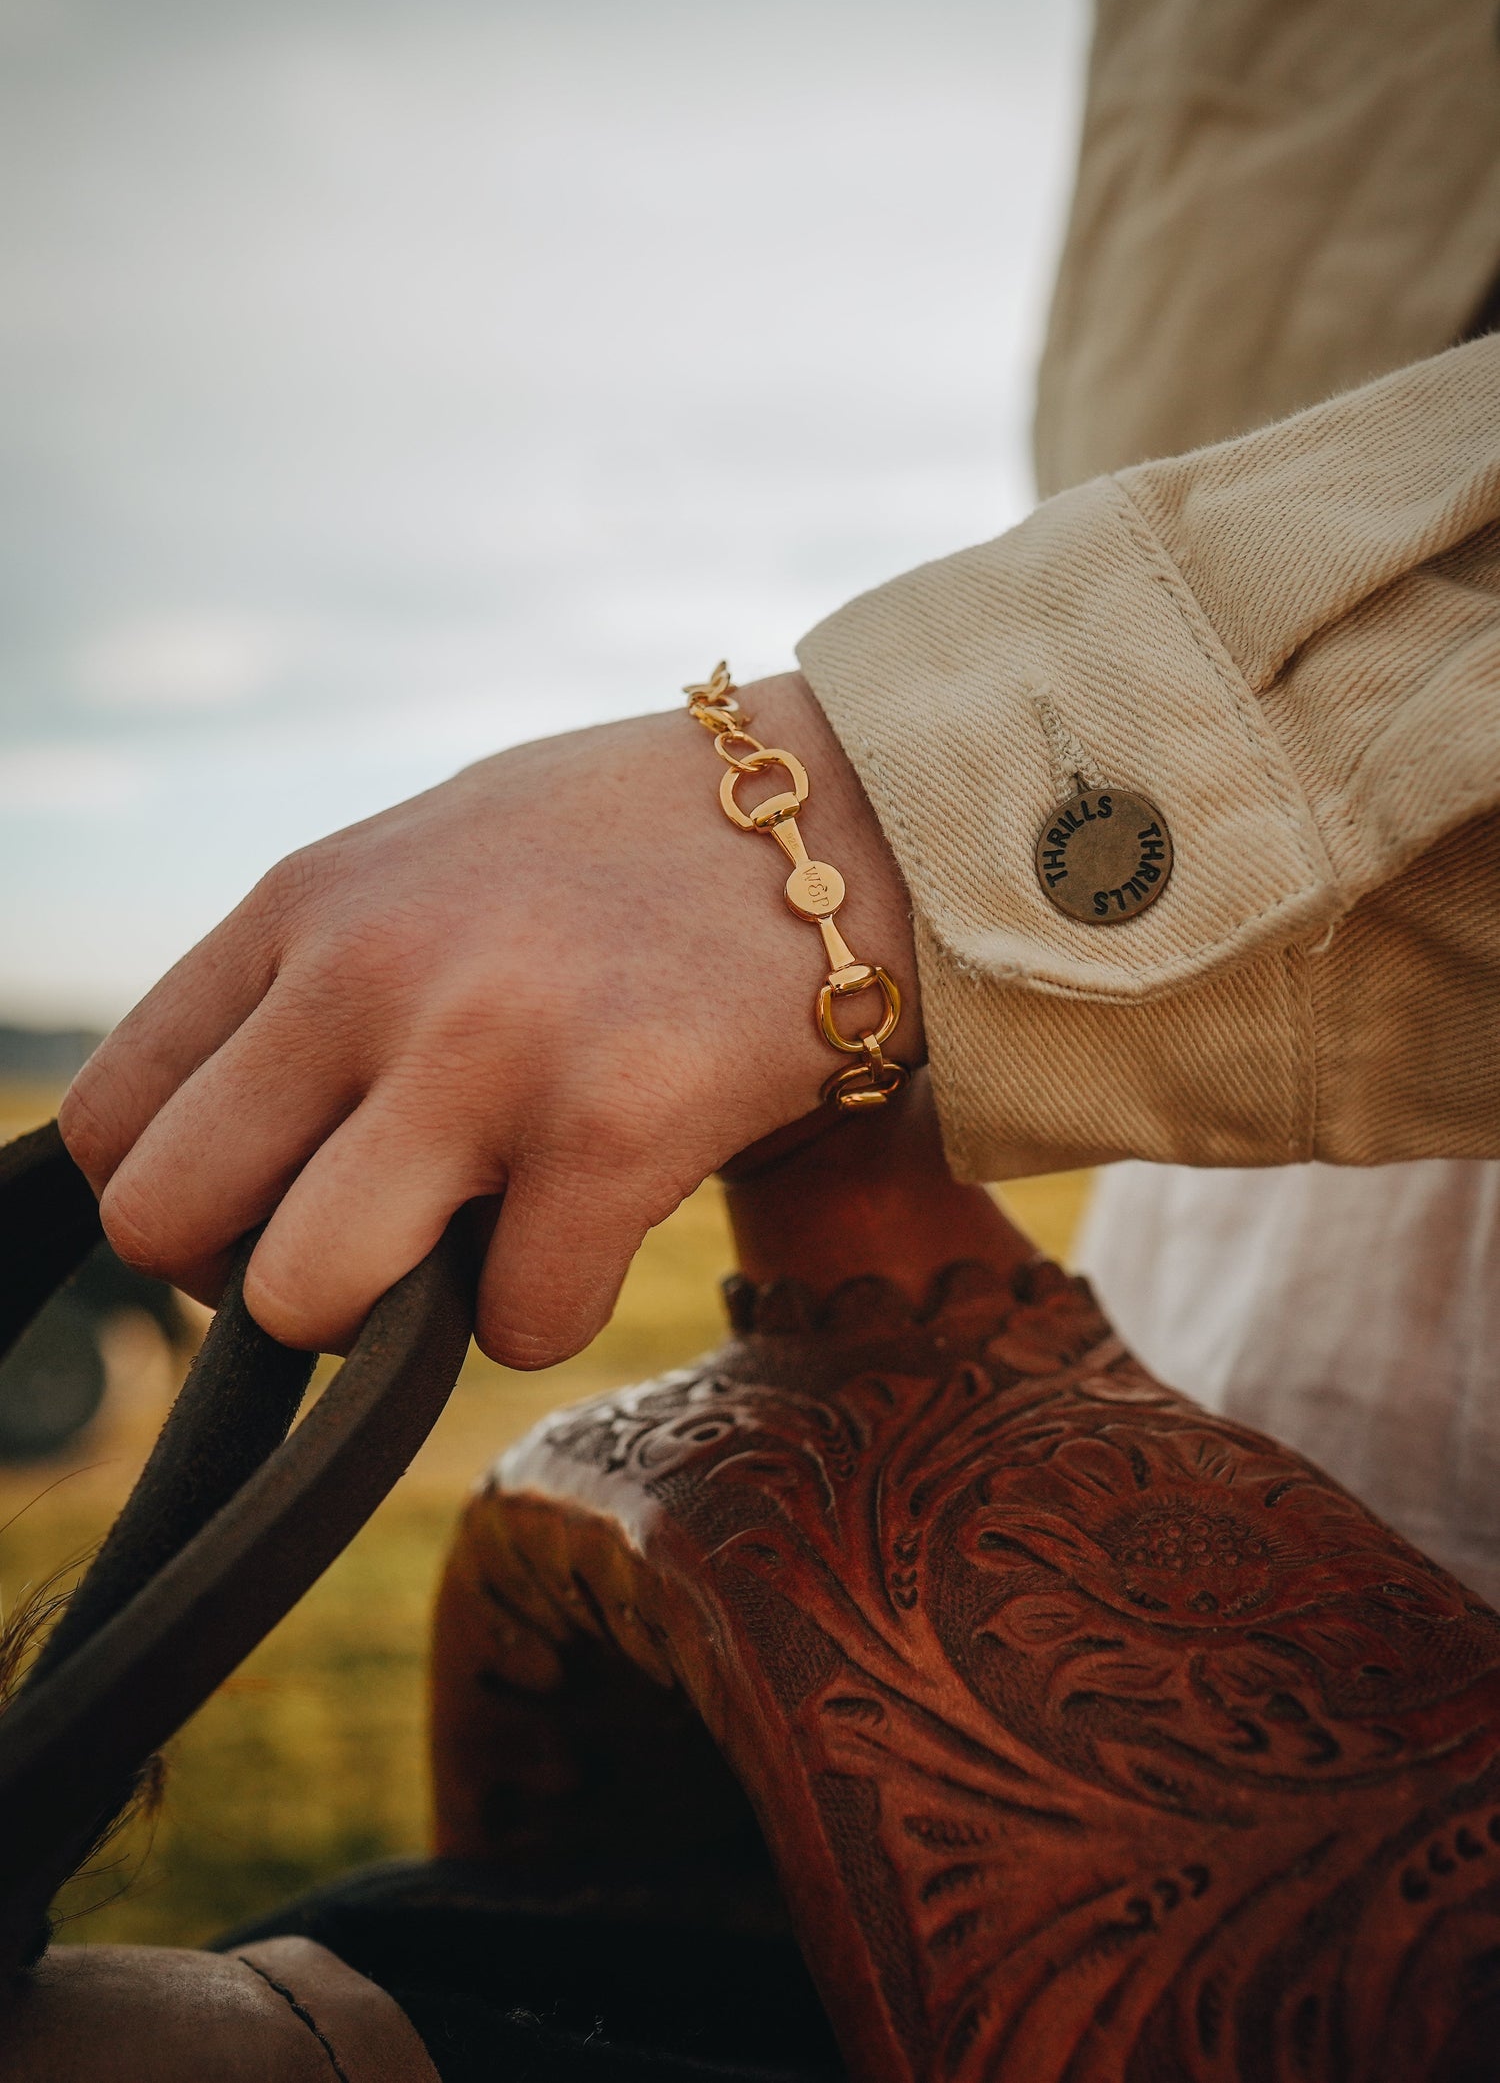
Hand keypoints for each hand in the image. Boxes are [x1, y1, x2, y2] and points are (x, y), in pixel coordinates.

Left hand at [58, 674, 920, 1366]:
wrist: (852, 809)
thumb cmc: (639, 847)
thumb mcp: (430, 860)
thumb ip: (318, 972)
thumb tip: (243, 1135)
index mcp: (305, 903)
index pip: (111, 1121)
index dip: (181, 1208)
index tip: (279, 1210)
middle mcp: (364, 968)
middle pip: (169, 1227)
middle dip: (260, 1279)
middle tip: (377, 1250)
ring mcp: (481, 1047)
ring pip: (305, 1299)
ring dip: (394, 1321)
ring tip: (490, 1240)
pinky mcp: (613, 1124)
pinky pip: (516, 1326)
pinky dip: (557, 1309)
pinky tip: (613, 1220)